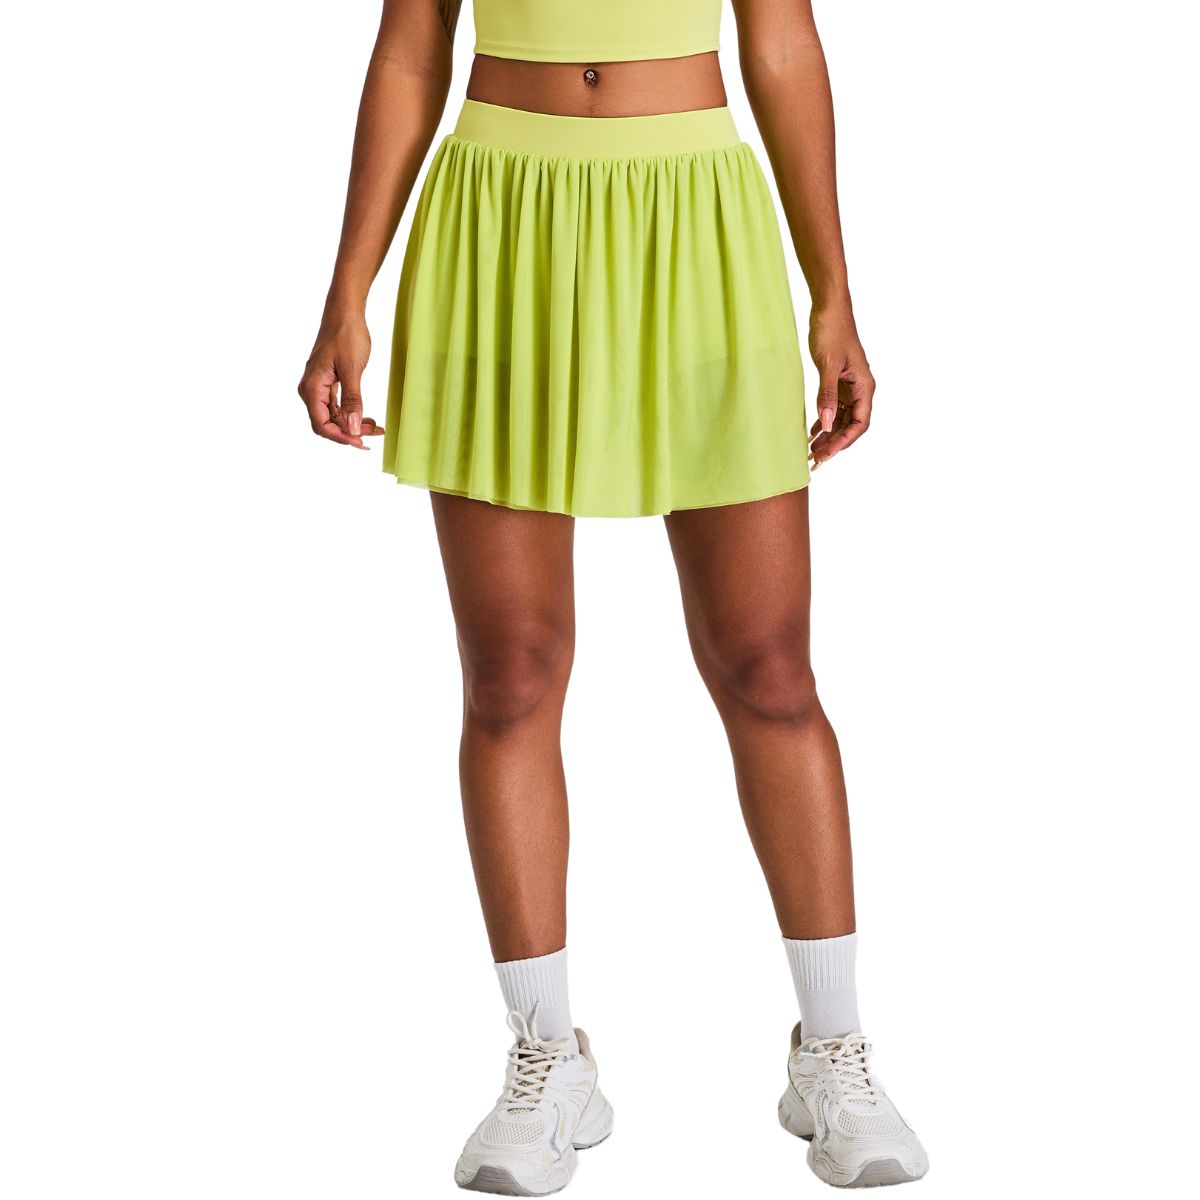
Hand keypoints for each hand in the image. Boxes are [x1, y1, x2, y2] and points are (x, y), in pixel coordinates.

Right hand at [297, 311, 382, 448]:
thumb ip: (352, 400)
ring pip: (334, 417)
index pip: (321, 425)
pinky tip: (367, 417)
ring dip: (353, 424)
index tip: (361, 441)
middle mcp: (311, 390)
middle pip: (327, 423)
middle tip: (374, 435)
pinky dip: (352, 413)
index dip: (341, 437)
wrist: (345, 312)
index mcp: (311, 388)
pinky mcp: (328, 383)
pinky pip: (338, 406)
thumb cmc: (346, 334)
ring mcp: (319, 387)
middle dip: (350, 432)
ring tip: (375, 427)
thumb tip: (352, 427)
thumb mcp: (352, 369)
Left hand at [807, 307, 874, 469]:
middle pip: (851, 425)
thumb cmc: (832, 330)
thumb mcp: (827, 364)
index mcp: (864, 386)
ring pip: (842, 419)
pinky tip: (812, 432)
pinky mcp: (838, 381)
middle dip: (834, 444)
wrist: (828, 307)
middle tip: (814, 460)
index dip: (844, 442)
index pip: (860, 424)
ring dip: (828, 436)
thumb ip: (827, 395)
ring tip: (811, 452)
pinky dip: (824, 421)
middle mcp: (860, 389)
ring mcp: (849, 386)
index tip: (826, 454)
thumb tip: (828, 424)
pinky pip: (834, 408)